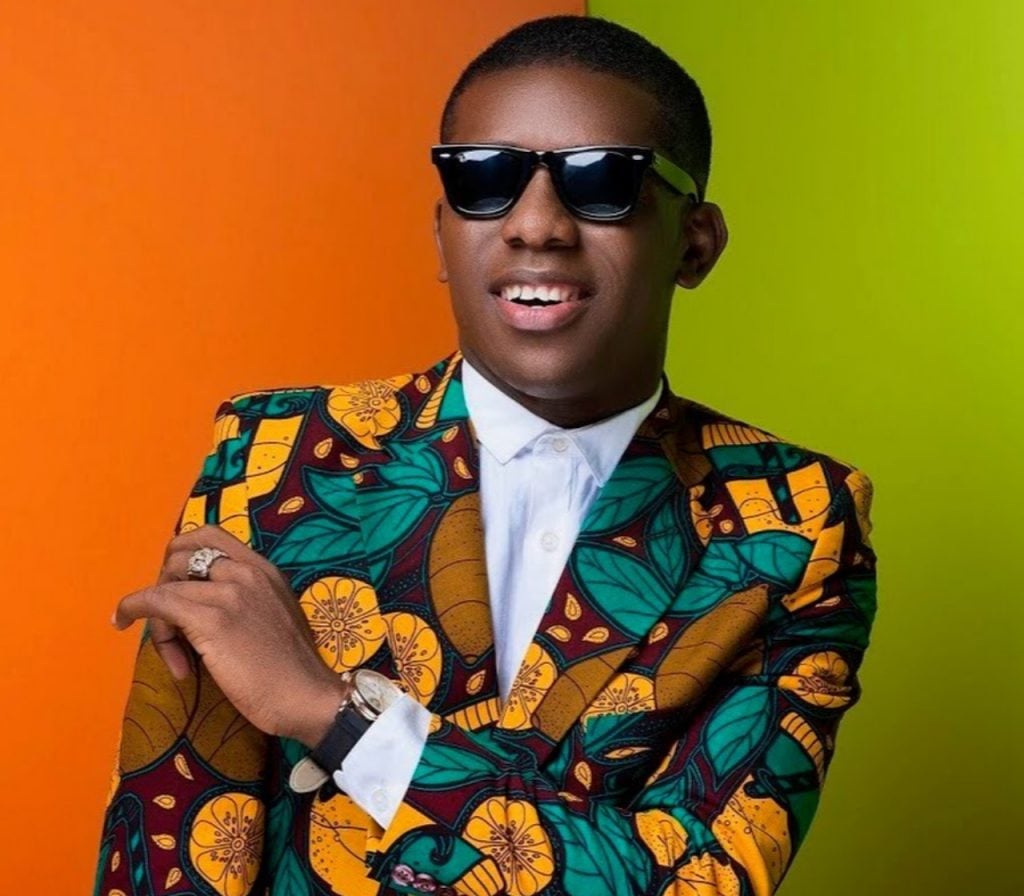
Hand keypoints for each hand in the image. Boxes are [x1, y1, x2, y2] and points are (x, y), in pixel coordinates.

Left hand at [112, 524, 346, 746]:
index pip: (210, 536)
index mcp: (265, 570)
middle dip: (164, 582)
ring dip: (156, 618)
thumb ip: (249, 602)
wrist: (308, 697)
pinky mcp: (212, 620)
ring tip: (173, 654)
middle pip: (181, 554)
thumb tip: (208, 607)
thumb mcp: (276, 618)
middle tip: (168, 620)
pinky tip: (121, 620)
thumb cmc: (293, 670)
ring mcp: (230, 593)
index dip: (181, 553)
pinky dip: (132, 607)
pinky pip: (156, 601)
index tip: (174, 583)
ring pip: (167, 585)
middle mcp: (247, 572)